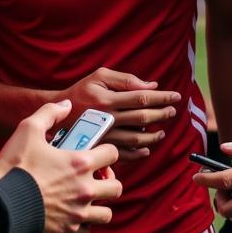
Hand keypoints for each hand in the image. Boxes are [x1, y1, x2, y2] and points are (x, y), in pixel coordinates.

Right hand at [0, 100, 121, 232]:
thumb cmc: (14, 166)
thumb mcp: (28, 129)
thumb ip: (49, 113)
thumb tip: (66, 105)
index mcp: (80, 163)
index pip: (113, 154)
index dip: (107, 152)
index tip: (99, 154)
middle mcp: (85, 189)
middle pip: (116, 187)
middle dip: (109, 182)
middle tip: (95, 178)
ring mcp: (78, 213)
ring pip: (106, 213)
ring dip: (100, 206)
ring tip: (87, 200)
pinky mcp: (67, 231)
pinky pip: (86, 231)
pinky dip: (83, 224)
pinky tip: (72, 215)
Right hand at [64, 68, 182, 160]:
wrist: (55, 115)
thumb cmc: (80, 91)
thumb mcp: (98, 77)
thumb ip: (125, 80)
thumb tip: (151, 86)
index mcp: (107, 99)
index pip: (142, 98)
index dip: (162, 97)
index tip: (176, 96)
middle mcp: (107, 119)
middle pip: (142, 118)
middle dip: (162, 114)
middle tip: (172, 111)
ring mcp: (104, 136)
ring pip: (136, 139)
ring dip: (153, 136)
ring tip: (162, 131)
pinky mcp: (100, 148)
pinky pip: (124, 155)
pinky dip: (138, 153)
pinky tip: (147, 149)